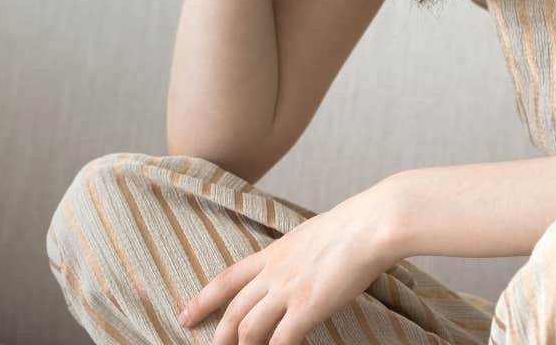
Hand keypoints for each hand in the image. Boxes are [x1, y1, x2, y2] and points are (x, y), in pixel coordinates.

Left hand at [174, 185, 402, 343]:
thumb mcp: (310, 235)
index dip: (202, 300)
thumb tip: (299, 265)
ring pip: (249, 330)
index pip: (227, 279)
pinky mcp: (307, 307)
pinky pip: (281, 340)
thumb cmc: (353, 226)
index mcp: (273, 253)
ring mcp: (288, 291)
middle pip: (234, 310)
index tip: (184, 315)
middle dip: (219, 336)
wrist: (371, 224)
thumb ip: (296, 254)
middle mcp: (274, 273)